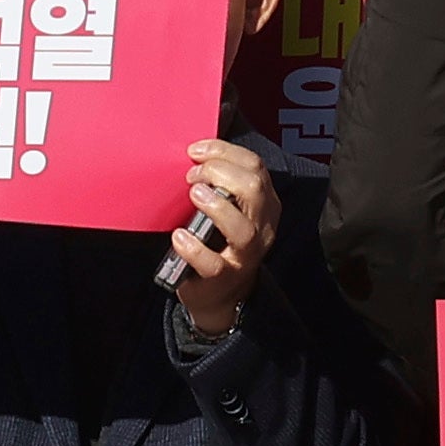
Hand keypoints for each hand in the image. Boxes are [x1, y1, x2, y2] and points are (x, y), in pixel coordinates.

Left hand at [166, 137, 276, 337]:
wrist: (222, 295)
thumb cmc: (220, 244)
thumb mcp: (230, 210)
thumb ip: (221, 186)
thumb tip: (196, 154)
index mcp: (264, 203)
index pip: (255, 167)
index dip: (225, 153)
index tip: (196, 150)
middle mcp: (261, 225)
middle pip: (255, 189)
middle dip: (221, 173)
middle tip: (193, 174)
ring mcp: (246, 253)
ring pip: (243, 228)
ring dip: (216, 206)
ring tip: (194, 194)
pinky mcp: (225, 277)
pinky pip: (213, 263)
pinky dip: (195, 248)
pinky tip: (179, 236)